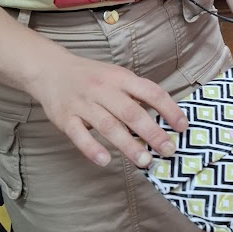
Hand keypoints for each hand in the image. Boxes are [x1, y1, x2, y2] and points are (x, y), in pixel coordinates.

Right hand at [30, 52, 187, 167]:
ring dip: (128, 145)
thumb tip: (164, 118)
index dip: (169, 110)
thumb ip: (137, 94)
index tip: (182, 128)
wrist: (50, 69)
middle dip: (153, 133)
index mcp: (122, 78)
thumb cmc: (92, 77)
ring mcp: (84, 104)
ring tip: (144, 161)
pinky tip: (105, 161)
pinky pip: (79, 135)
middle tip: (169, 150)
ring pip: (109, 126)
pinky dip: (92, 148)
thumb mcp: (117, 76)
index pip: (151, 92)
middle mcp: (104, 90)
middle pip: (132, 112)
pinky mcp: (66, 118)